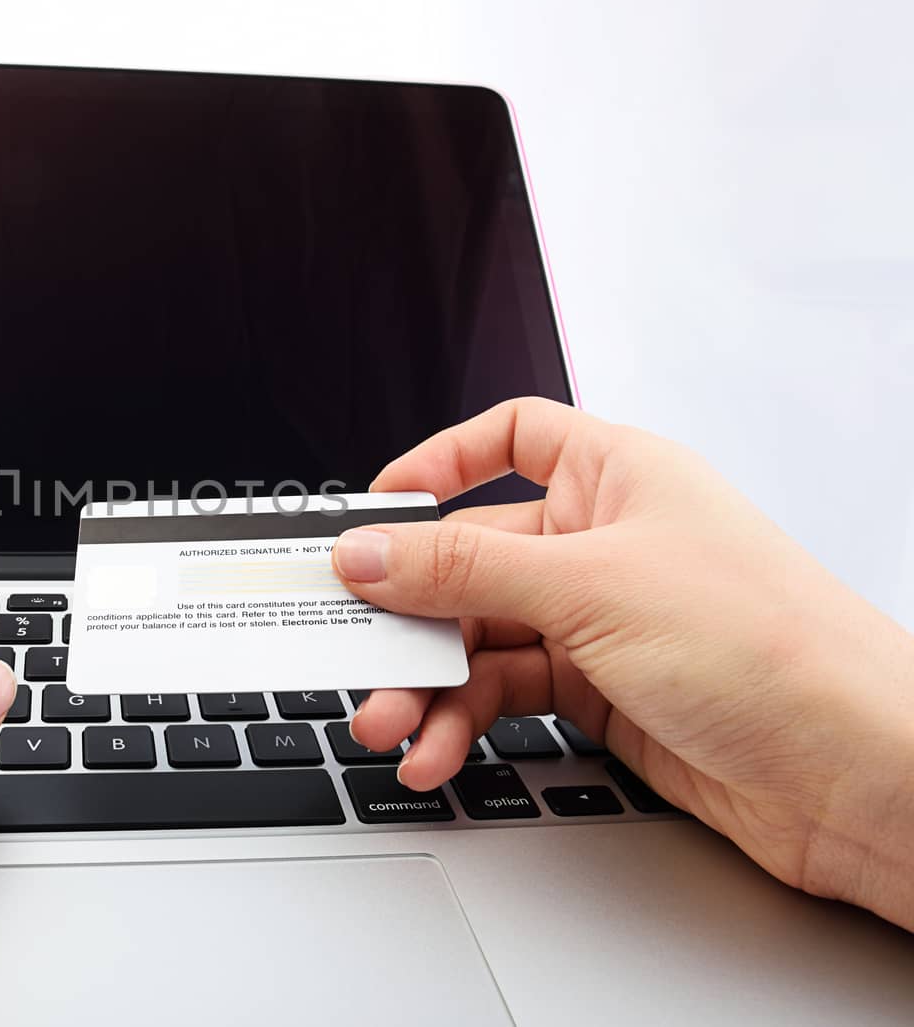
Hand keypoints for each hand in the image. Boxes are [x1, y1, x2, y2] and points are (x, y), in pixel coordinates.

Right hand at [331, 397, 913, 928]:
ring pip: (479, 638)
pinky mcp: (600, 694)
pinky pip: (504, 695)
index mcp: (617, 477)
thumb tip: (371, 549)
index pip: (513, 440)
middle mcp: (604, 544)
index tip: (374, 508)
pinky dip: (463, 723)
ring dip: (427, 684)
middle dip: (408, 612)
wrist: (856, 772)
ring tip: (392, 725)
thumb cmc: (773, 648)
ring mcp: (600, 622)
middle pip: (471, 559)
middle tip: (355, 650)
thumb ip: (465, 570)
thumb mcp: (592, 587)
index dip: (440, 465)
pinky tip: (439, 749)